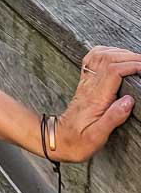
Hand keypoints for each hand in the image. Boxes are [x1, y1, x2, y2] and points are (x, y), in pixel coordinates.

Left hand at [54, 46, 140, 161]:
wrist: (59, 138)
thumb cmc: (78, 141)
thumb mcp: (97, 137)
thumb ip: (113, 118)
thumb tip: (129, 100)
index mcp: (95, 98)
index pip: (113, 71)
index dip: (130, 65)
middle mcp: (89, 86)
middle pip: (107, 59)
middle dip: (128, 56)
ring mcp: (85, 83)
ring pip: (99, 56)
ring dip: (118, 52)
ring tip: (134, 57)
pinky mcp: (84, 83)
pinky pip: (91, 60)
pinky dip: (104, 52)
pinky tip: (113, 54)